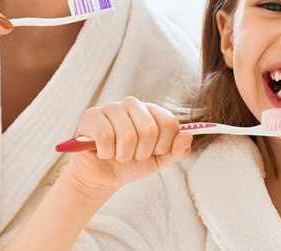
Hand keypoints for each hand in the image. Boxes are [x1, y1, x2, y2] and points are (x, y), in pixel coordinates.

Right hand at [64, 97, 191, 197]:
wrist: (101, 176)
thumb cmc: (130, 164)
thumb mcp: (158, 160)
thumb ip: (177, 150)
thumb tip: (188, 136)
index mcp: (150, 111)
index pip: (169, 122)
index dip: (163, 145)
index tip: (153, 152)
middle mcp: (131, 104)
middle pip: (149, 129)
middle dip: (142, 153)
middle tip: (132, 155)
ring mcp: (111, 107)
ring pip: (127, 135)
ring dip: (123, 155)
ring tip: (117, 155)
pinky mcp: (91, 116)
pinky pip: (105, 137)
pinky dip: (106, 153)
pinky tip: (102, 152)